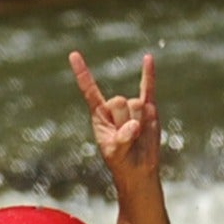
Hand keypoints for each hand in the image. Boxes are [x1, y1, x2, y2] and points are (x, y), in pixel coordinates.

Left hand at [70, 51, 158, 187]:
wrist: (138, 169)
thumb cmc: (120, 161)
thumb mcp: (115, 153)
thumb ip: (122, 139)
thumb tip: (134, 124)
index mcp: (98, 114)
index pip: (89, 90)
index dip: (82, 73)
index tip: (73, 54)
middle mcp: (114, 107)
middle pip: (119, 101)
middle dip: (123, 121)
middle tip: (126, 138)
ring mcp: (132, 106)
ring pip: (136, 104)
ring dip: (139, 123)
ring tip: (137, 136)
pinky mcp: (149, 109)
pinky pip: (148, 88)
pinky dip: (148, 74)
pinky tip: (148, 57)